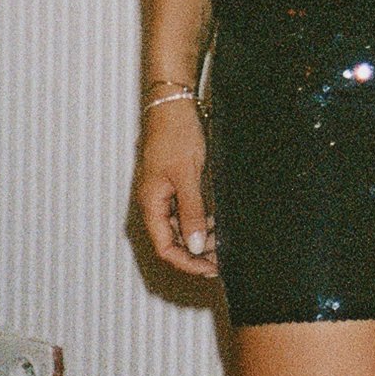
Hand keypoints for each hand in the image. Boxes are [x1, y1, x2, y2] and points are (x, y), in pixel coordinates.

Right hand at [135, 98, 217, 277]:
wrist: (172, 106)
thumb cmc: (175, 135)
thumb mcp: (187, 176)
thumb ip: (192, 212)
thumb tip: (195, 245)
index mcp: (150, 204)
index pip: (165, 248)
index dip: (187, 263)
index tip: (210, 269)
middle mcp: (154, 204)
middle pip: (173, 242)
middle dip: (197, 254)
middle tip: (223, 259)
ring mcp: (163, 196)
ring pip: (181, 230)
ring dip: (201, 239)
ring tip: (224, 242)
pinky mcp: (174, 187)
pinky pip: (186, 214)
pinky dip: (201, 222)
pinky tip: (218, 224)